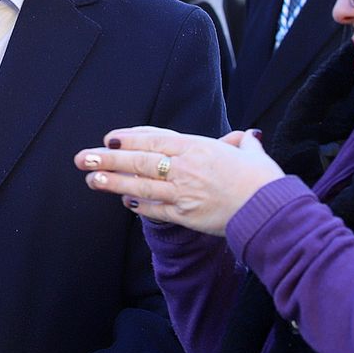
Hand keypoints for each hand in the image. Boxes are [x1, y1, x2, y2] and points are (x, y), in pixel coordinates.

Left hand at [74, 125, 284, 234]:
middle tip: (84, 158)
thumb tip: (244, 136)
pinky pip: (156, 209)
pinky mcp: (186, 215)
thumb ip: (240, 144)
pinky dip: (139, 206)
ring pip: (140, 185)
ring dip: (113, 182)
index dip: (130, 138)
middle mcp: (185, 168)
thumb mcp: (250, 154)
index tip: (109, 139)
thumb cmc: (263, 180)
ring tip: (90, 179)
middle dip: (108, 159)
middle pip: (139, 161)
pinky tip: (123, 202)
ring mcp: (183, 192)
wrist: (270, 210)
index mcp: (197, 147)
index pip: (155, 139)